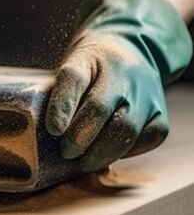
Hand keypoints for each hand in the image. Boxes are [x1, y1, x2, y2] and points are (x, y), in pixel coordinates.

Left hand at [46, 0, 191, 171]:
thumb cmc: (90, 69)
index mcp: (89, 57)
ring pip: (125, 130)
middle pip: (99, 108)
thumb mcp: (70, 69)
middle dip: (80, 137)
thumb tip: (53, 135)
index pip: (73, 78)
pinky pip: (144, 140)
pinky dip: (125, 153)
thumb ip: (60, 94)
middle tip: (66, 152)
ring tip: (83, 162)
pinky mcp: (160, 115)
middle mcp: (121, 73)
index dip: (62, 105)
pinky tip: (109, 154)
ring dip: (101, 152)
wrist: (129, 52)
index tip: (53, 130)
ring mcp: (145, 93)